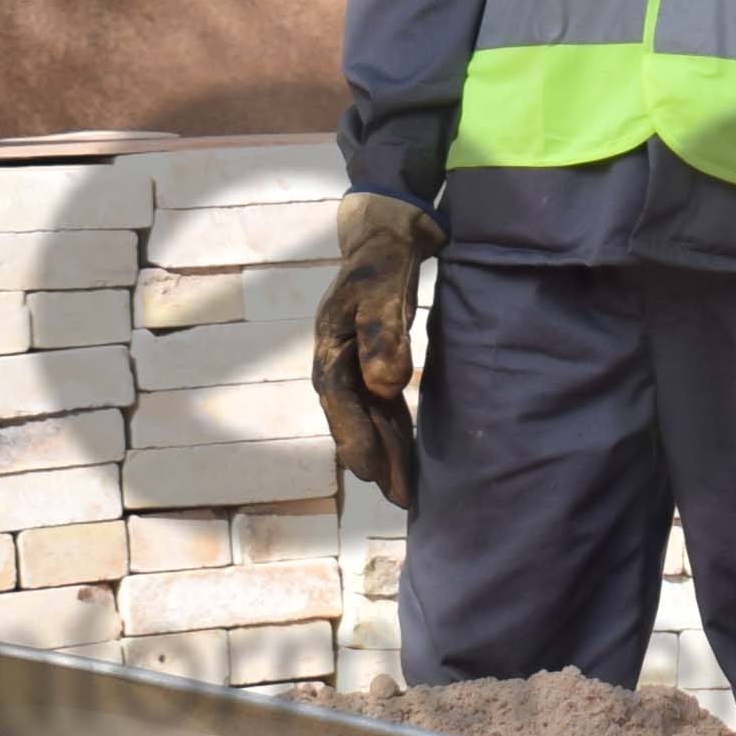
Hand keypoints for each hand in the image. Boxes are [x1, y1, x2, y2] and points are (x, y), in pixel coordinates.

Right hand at [312, 189, 436, 511]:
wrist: (383, 237)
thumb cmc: (380, 260)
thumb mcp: (383, 286)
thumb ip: (384, 332)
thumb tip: (385, 385)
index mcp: (330, 346)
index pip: (341, 401)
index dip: (355, 438)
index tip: (370, 473)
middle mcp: (336, 363)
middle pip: (353, 419)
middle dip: (375, 459)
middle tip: (400, 498)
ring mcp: (353, 366)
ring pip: (369, 418)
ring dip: (386, 453)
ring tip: (405, 492)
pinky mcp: (373, 365)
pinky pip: (382, 407)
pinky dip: (394, 433)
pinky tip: (405, 456)